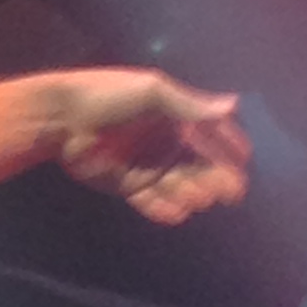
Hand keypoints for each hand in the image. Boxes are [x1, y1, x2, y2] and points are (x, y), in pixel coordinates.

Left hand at [54, 71, 250, 224]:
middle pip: (200, 166)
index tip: (245, 160)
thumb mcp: (152, 93)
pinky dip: (164, 209)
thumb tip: (235, 105)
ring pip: (179, 185)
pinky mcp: (127, 185)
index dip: (229, 147)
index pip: (211, 135)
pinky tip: (177, 213)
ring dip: (192, 194)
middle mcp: (166, 143)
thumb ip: (191, 105)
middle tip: (230, 193)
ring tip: (200, 200)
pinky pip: (151, 201)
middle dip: (217, 179)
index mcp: (176, 118)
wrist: (60, 118)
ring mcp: (148, 166)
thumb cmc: (108, 96)